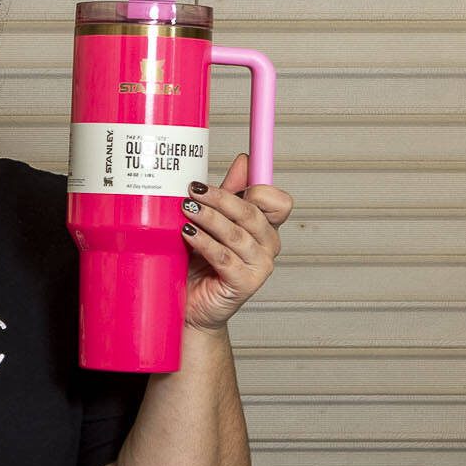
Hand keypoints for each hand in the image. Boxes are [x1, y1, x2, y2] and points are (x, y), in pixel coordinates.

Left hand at [181, 152, 289, 330]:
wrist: (191, 305)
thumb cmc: (200, 264)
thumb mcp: (212, 222)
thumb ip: (229, 193)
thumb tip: (244, 160)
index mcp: (265, 228)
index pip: (279, 201)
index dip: (258, 188)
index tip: (229, 177)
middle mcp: (268, 246)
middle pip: (253, 213)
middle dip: (221, 198)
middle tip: (193, 189)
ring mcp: (260, 267)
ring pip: (237, 234)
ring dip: (209, 218)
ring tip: (186, 209)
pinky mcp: (245, 284)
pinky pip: (224, 257)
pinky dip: (204, 242)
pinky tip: (187, 233)